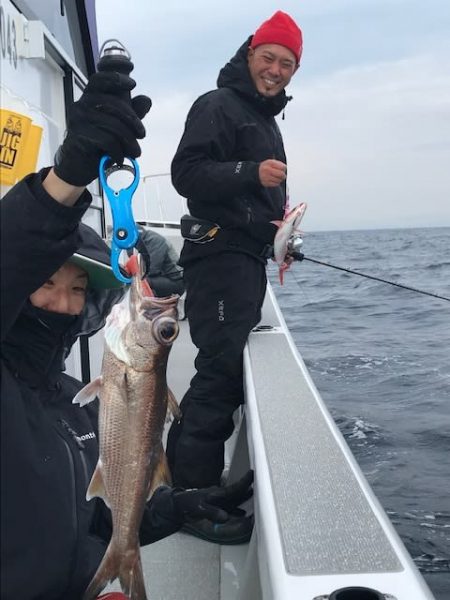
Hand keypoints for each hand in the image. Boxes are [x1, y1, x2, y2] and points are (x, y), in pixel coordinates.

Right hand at [54, 71, 151, 186]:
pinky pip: (107, 140)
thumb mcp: (119, 124)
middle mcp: (82, 104)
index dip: (116, 75)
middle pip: (114, 104)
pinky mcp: (79, 135)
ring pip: (113, 124)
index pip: (101, 78)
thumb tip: (146, 100)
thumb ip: (131, 112)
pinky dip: (118, 151)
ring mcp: (79, 119)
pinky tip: (120, 157)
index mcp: (91, 96)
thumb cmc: (98, 142)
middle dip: (133, 120)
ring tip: (135, 151)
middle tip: (142, 134)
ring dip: (129, 140)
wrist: (79, 164)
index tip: (133, 83)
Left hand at [173, 470, 253, 522]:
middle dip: (248, 488)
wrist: (177, 506)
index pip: (234, 488)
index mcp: (216, 494)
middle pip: (237, 492)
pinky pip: (230, 507)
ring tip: (254, 494)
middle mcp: (219, 496)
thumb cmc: (187, 504)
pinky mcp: (215, 507)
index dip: (244, 482)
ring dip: (243, 498)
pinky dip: (237, 509)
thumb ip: (212, 512)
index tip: (253, 473)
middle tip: (260, 483)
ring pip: (234, 499)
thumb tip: (225, 517)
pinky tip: (242, 513)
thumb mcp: (198, 509)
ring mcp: (217, 501)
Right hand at [259, 159, 286, 186]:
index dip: (284, 168)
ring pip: (279, 180)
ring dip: (280, 179)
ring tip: (277, 178)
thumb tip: (285, 169)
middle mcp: (267, 169)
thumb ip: (279, 164)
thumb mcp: (272, 162)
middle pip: (281, 174)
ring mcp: (266, 177)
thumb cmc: (267, 167)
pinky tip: (274, 180)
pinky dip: (277, 183)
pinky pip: (276, 184)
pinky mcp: (265, 183)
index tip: (283, 169)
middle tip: (283, 176)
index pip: (283, 167)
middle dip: (283, 175)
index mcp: (269, 163)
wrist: (257, 172)